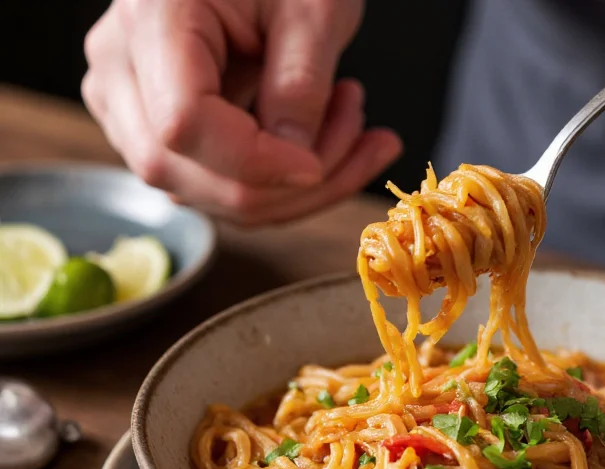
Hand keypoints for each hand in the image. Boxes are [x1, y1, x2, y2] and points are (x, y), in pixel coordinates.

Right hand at [82, 0, 401, 225]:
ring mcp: (129, 102)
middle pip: (185, 173)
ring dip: (290, 187)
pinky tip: (328, 139)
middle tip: (363, 140)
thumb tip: (298, 164)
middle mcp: (120, 66)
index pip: (184, 124)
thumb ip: (301, 85)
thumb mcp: (314, 8)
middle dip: (284, 185)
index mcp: (152, 18)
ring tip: (352, 124)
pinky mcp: (157, 127)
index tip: (317, 164)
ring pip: (202, 193)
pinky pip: (213, 183)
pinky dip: (278, 181)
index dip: (257, 161)